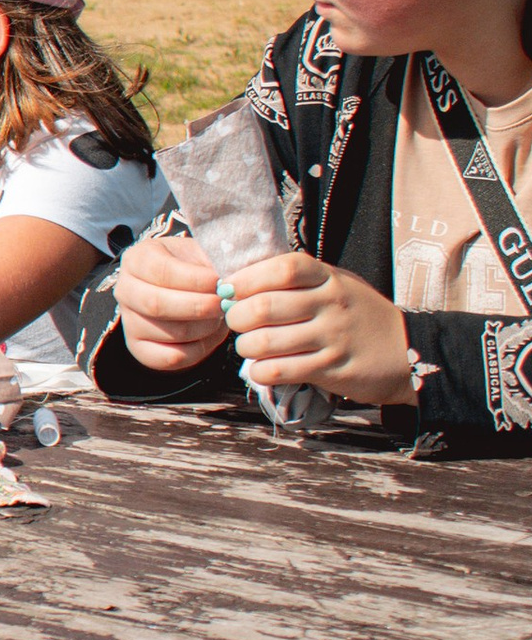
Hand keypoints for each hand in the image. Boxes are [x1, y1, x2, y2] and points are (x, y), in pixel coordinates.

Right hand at [112, 233, 231, 370]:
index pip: (160, 271)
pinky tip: (209, 334)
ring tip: (219, 317)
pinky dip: (199, 349)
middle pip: (156, 304)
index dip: (194, 279)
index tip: (219, 281)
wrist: (182, 289)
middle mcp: (125, 290)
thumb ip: (213, 261)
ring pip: (169, 333)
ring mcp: (129, 321)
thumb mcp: (201, 254)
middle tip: (224, 304)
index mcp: (137, 259)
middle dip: (198, 307)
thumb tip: (228, 281)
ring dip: (204, 327)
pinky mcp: (139, 348)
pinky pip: (171, 357)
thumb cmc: (194, 268)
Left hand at [220, 252, 415, 403]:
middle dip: (236, 317)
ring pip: (264, 342)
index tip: (231, 289)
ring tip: (250, 346)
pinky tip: (263, 368)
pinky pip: (278, 371)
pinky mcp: (331, 369)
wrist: (409, 351)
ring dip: (245, 346)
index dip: (247, 278)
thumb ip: (298, 280)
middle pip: (263, 307)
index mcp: (329, 278)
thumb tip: (240, 281)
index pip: (282, 268)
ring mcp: (332, 338)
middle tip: (236, 322)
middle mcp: (331, 304)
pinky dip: (260, 371)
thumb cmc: (358, 314)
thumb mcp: (336, 284)